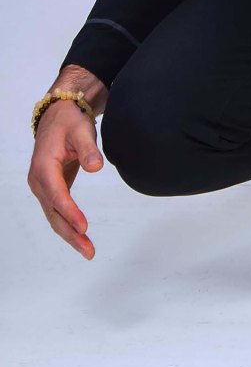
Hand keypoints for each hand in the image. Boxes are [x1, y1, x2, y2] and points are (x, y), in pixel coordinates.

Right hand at [27, 67, 107, 259]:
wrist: (59, 115)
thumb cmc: (70, 121)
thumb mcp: (81, 130)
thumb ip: (88, 149)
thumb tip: (95, 167)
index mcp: (43, 167)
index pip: (57, 195)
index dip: (70, 212)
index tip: (84, 227)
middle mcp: (39, 181)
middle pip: (53, 213)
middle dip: (70, 233)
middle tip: (89, 250)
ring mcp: (43, 187)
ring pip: (54, 216)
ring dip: (69, 234)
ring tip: (88, 251)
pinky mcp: (51, 188)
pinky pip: (57, 211)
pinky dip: (68, 224)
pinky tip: (80, 236)